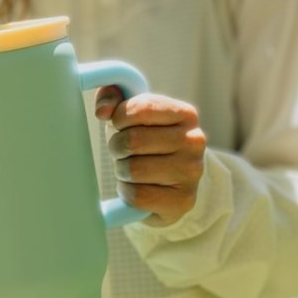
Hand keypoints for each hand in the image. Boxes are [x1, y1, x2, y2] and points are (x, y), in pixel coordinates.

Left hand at [95, 87, 206, 226]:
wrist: (170, 186)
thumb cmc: (147, 144)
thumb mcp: (133, 115)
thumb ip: (113, 96)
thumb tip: (103, 110)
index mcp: (186, 114)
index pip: (141, 108)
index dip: (120, 117)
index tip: (120, 125)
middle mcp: (194, 141)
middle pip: (133, 140)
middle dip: (117, 147)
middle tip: (124, 152)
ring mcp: (191, 172)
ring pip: (133, 169)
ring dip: (122, 171)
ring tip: (132, 171)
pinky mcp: (182, 201)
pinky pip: (137, 195)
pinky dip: (127, 192)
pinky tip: (135, 188)